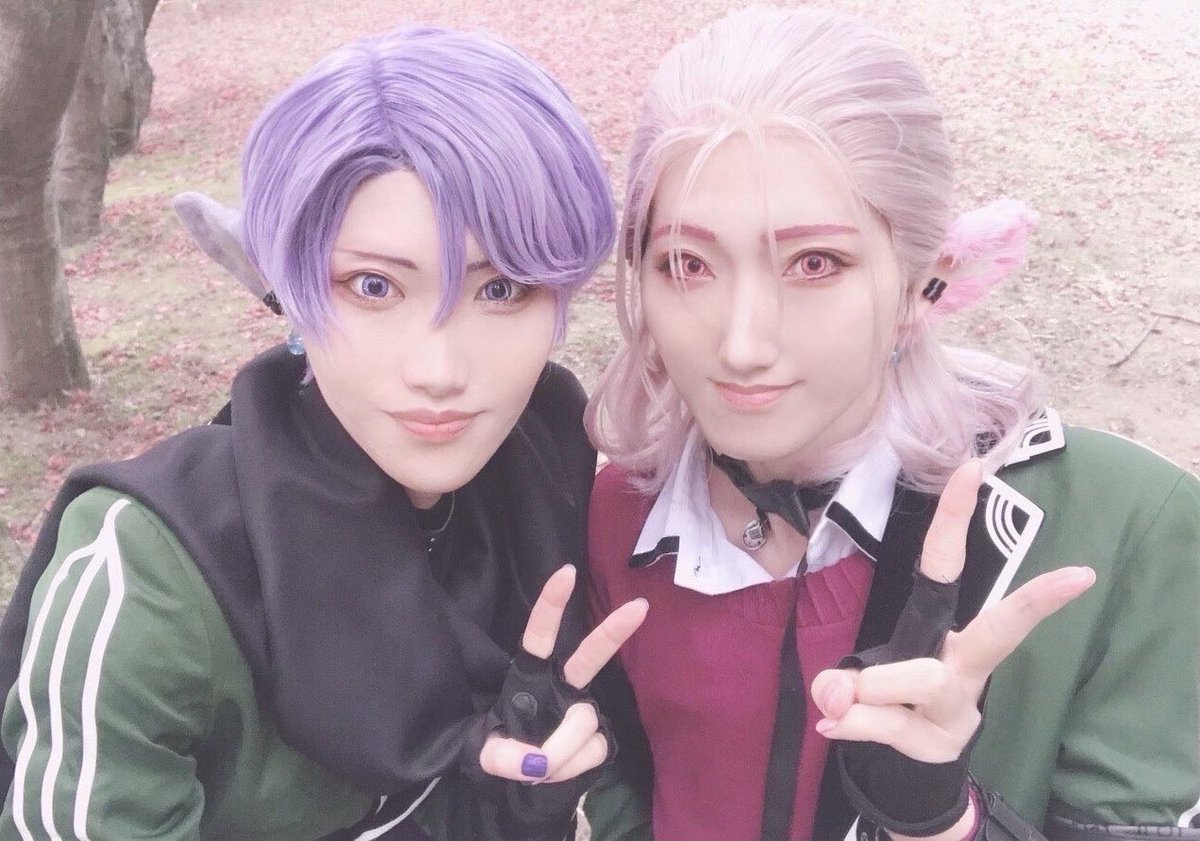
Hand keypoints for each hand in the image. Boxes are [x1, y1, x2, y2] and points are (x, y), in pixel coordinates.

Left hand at [478, 565, 647, 783]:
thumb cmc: (501, 750)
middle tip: (640, 606)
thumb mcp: (484, 753)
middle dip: (613, 631)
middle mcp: (561, 686)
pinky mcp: (598, 738)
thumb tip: (536, 762)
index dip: (552, 605)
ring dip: (561, 750)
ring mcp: (582, 710)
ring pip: (585, 719)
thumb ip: (502, 756)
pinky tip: (561, 770)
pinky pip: (594, 749)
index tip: (567, 572)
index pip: (539, 635)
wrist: (521, 783)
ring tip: (540, 767)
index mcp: (530, 677)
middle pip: (590, 657)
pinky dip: (574, 766)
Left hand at [811, 460, 1093, 837]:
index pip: (948, 564)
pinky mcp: (940, 742)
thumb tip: (832, 696)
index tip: (973, 466)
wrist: (916, 761)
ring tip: (835, 699)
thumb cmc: (900, 695)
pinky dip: (849, 726)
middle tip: (1072, 579)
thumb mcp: (868, 677)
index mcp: (949, 629)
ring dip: (869, 688)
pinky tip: (834, 726)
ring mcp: (959, 705)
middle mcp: (965, 663)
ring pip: (919, 681)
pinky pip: (882, 725)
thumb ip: (847, 682)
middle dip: (1028, 607)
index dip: (956, 516)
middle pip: (998, 633)